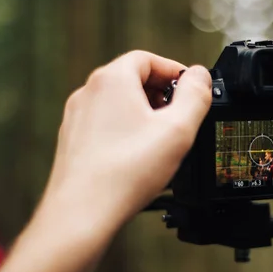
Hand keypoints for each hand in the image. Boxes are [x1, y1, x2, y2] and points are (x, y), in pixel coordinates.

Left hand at [42, 50, 211, 228]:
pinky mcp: (73, 140)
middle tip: (180, 117)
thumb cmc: (127, 172)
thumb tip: (200, 75)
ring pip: (119, 103)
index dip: (174, 72)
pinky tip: (139, 157)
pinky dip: (126, 131)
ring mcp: (77, 117)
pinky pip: (106, 124)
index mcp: (112, 80)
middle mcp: (88, 93)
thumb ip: (196, 95)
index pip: (148, 59)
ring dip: (144, 114)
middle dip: (161, 94)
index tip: (190, 91)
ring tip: (161, 139)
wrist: (83, 212)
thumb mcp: (178, 128)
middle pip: (132, 79)